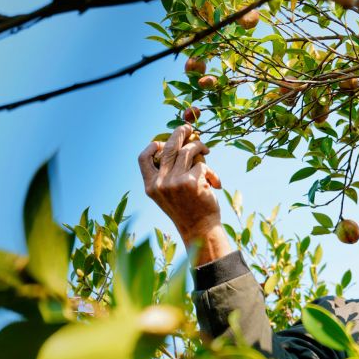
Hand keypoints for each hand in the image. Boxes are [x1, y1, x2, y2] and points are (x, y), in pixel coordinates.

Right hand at [139, 125, 231, 263]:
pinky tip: (215, 183)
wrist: (200, 230)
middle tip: (190, 128)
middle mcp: (160, 183)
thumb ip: (169, 174)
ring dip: (199, 146)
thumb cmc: (188, 210)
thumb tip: (181, 145)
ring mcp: (175, 182)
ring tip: (206, 149)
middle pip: (168, 146)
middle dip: (180, 133)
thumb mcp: (170, 194)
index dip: (152, 146)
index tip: (164, 142)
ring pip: (187, 151)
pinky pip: (203, 164)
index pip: (143, 158)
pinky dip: (211, 171)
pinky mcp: (192, 181)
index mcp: (151, 186)